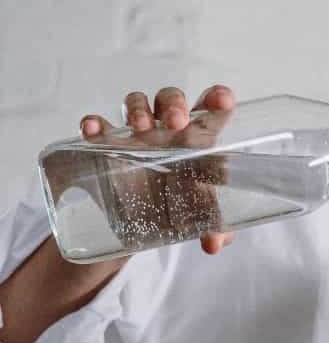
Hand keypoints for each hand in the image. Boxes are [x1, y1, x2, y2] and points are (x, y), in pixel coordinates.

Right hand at [78, 84, 238, 254]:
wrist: (148, 220)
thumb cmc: (187, 204)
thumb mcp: (203, 217)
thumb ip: (216, 227)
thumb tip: (214, 244)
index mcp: (201, 139)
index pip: (211, 110)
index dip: (217, 98)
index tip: (222, 101)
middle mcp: (170, 131)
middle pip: (172, 100)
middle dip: (173, 104)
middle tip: (176, 123)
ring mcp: (139, 135)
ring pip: (138, 104)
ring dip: (138, 109)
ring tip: (139, 128)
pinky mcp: (111, 146)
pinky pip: (101, 126)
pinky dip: (95, 124)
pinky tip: (93, 129)